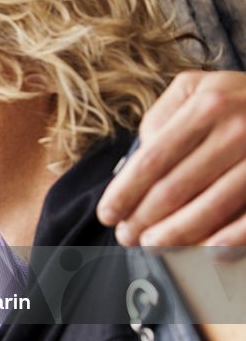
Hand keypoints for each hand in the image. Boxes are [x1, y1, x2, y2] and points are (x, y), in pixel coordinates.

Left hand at [98, 70, 245, 246]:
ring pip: (211, 207)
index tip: (108, 215)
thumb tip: (133, 166)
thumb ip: (161, 119)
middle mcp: (238, 129)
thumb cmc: (237, 98)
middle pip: (175, 188)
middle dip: (144, 219)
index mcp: (207, 105)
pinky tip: (209, 253)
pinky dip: (230, 239)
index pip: (152, 160)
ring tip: (154, 246)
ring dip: (177, 234)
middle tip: (127, 237)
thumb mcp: (195, 88)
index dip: (125, 193)